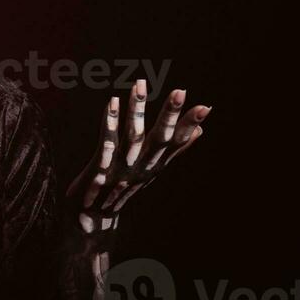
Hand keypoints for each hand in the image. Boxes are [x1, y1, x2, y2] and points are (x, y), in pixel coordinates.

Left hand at [67, 79, 208, 239]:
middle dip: (170, 114)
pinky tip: (112, 101)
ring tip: (140, 83)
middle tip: (181, 90)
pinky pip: (106, 140)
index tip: (207, 106)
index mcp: (155, 164)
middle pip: (159, 138)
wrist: (91, 216)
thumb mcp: (152, 169)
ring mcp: (121, 166)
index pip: (177, 142)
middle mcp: (141, 165)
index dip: (191, 125)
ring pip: (133, 135)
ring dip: (137, 109)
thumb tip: (200, 131)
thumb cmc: (122, 187)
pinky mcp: (100, 166)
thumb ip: (175, 150)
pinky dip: (110, 121)